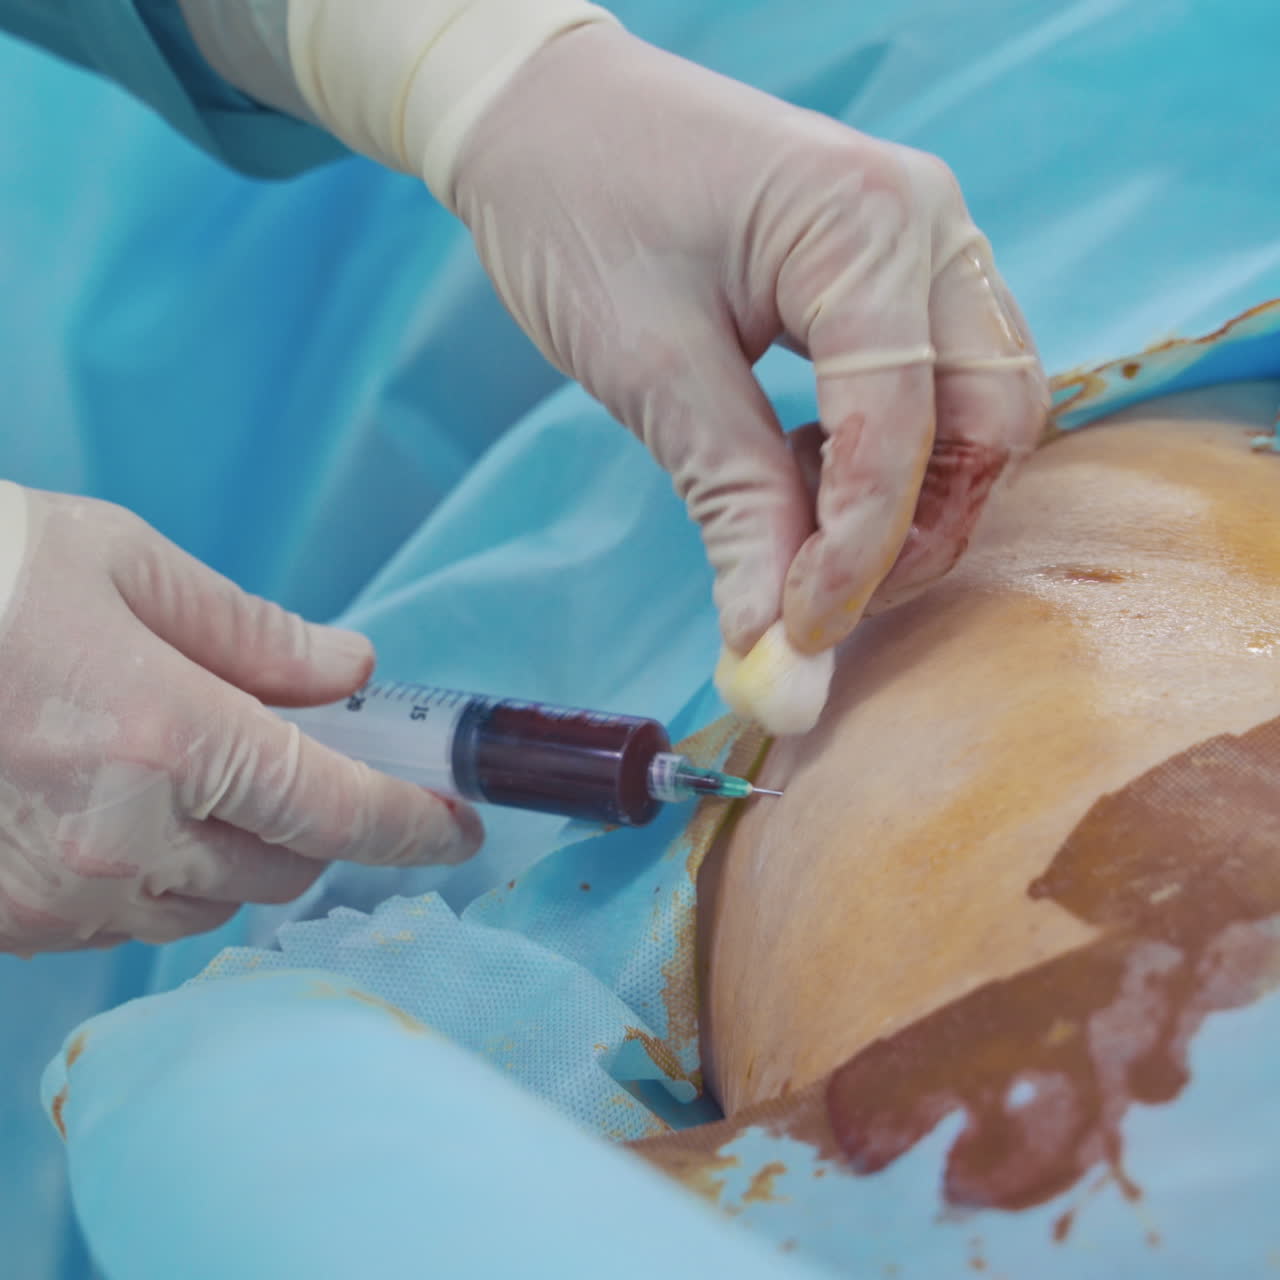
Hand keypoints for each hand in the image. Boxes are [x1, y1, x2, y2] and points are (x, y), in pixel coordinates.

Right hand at [0, 484, 479, 954]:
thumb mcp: (127, 564)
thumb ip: (256, 632)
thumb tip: (350, 675)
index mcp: (169, 737)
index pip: (337, 810)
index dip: (415, 823)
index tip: (459, 824)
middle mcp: (121, 835)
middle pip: (286, 869)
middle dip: (316, 821)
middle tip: (303, 757)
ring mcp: (57, 891)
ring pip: (211, 904)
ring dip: (236, 849)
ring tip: (194, 770)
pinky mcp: (7, 918)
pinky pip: (128, 917)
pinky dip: (157, 870)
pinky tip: (121, 804)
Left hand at [450, 24, 1048, 663]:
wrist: (541, 113)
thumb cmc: (578, 210)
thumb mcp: (653, 372)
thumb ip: (734, 507)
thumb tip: (771, 645)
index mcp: (867, 226)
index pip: (899, 429)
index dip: (853, 555)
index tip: (794, 638)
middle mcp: (929, 224)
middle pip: (991, 421)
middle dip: (918, 531)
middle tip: (819, 598)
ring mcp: (925, 241)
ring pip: (981, 408)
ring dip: (914, 498)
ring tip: (800, 525)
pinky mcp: (898, 269)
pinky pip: (941, 384)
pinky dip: (896, 454)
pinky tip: (809, 469)